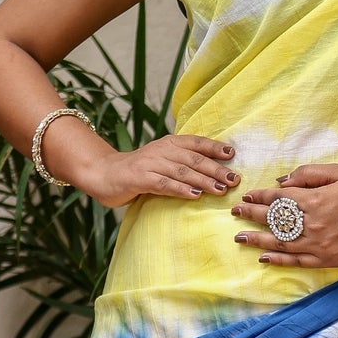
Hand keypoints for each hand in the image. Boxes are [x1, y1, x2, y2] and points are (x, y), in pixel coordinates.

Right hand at [85, 133, 240, 210]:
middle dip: (216, 168)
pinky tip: (195, 195)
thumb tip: (215, 171)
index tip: (233, 155)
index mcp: (169, 143)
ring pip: (182, 171)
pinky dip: (180, 189)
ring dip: (203, 180)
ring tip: (220, 189)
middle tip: (234, 179)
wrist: (102, 173)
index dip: (214, 147)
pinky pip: (164, 184)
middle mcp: (161, 150)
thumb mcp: (163, 161)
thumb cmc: (139, 171)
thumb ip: (183, 163)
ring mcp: (150, 164)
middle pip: (194, 158)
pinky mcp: (139, 179)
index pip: (196, 142)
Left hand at [232, 164, 337, 266]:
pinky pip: (295, 261)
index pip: (277, 198)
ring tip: (240, 237)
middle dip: (251, 215)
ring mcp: (316, 244)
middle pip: (272, 219)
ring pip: (279, 242)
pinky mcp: (325, 259)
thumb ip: (307, 174)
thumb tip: (282, 182)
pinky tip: (263, 256)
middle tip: (236, 212)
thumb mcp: (337, 172)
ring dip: (256, 239)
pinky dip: (278, 259)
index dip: (259, 196)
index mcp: (313, 199)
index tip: (247, 195)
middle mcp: (311, 223)